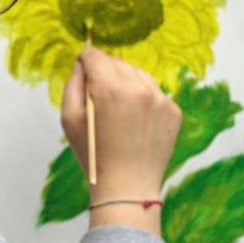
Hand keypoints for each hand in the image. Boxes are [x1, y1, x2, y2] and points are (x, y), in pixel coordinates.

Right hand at [60, 46, 182, 197]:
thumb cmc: (94, 155)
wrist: (128, 187)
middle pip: (117, 62)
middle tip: (99, 96)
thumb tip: (82, 65)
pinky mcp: (173, 111)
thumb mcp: (69, 119)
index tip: (84, 72)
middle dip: (105, 72)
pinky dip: (143, 99)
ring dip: (126, 83)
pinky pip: (154, 92)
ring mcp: (160, 99)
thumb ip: (72, 85)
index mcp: (109, 88)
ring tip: (118, 107)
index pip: (95, 55)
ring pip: (138, 74)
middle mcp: (138, 88)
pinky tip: (135, 120)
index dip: (85, 61)